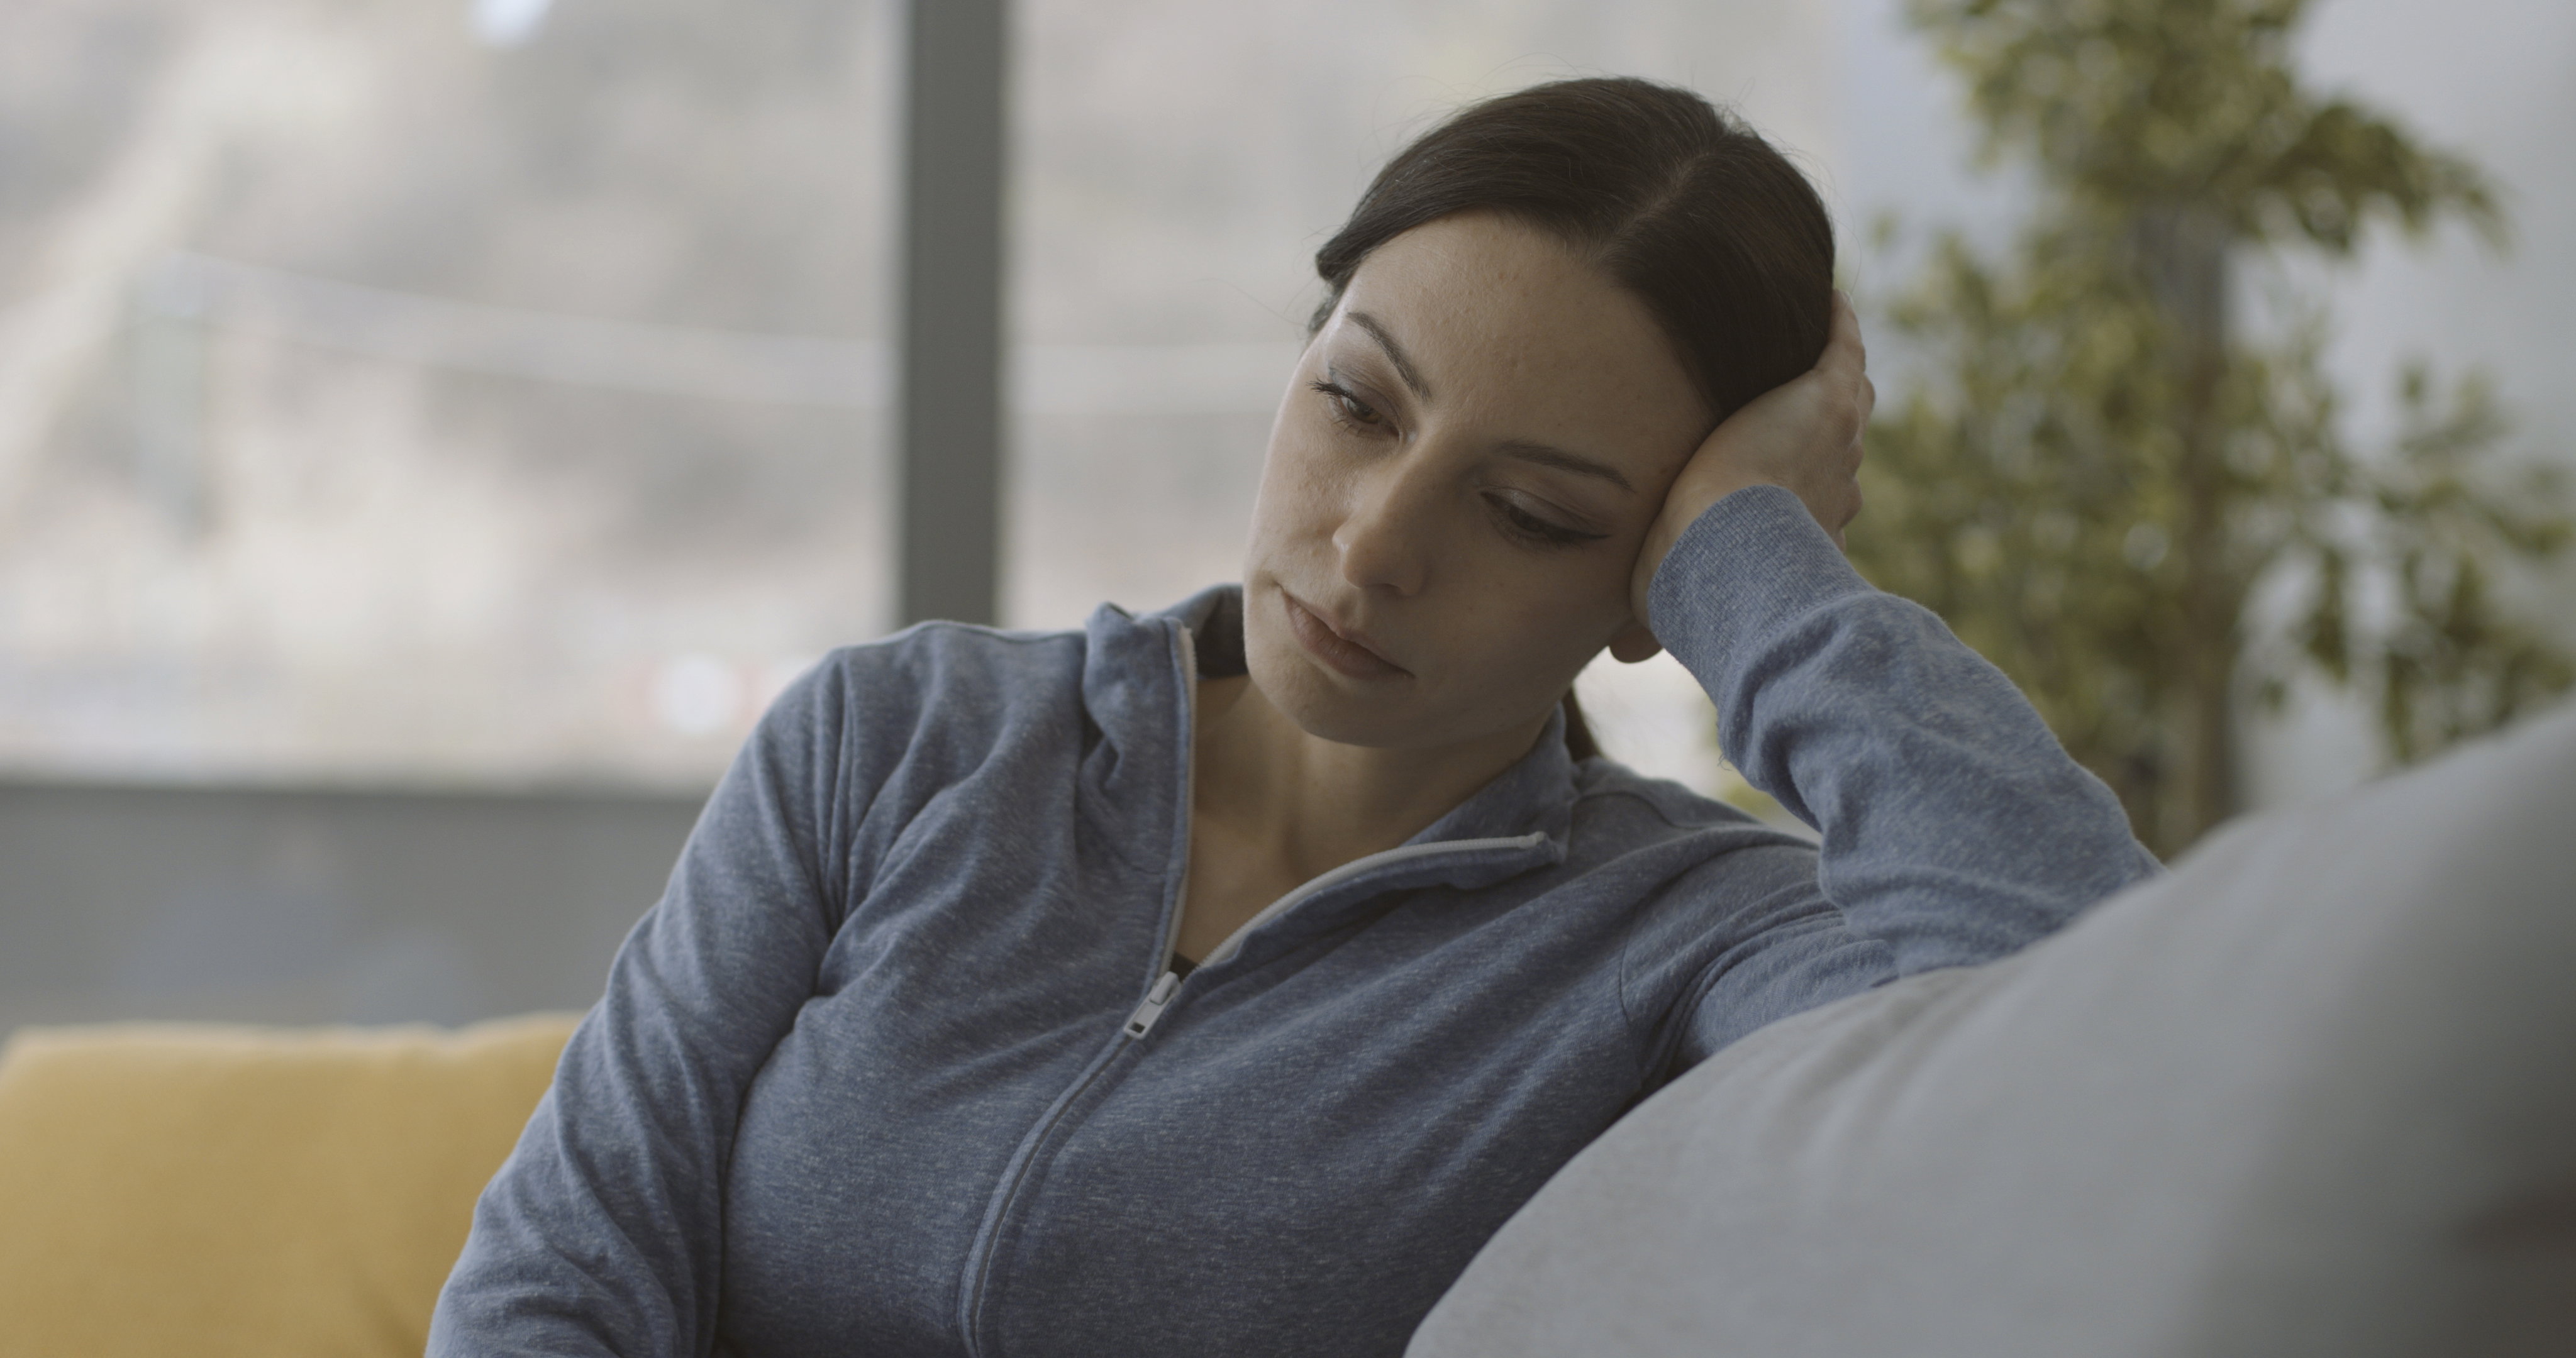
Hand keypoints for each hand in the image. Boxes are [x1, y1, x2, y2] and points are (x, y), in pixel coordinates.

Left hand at [1626, 289, 1873, 630]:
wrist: (1728, 549)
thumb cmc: (1698, 585)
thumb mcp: (1668, 602)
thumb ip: (1646, 623)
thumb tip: (1620, 656)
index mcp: (1803, 527)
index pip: (1809, 496)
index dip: (1792, 481)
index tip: (1764, 467)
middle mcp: (1834, 481)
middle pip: (1834, 443)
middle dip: (1815, 426)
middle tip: (1783, 399)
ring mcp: (1837, 435)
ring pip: (1844, 394)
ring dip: (1826, 371)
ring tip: (1799, 339)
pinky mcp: (1827, 393)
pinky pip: (1841, 342)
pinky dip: (1833, 320)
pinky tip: (1819, 296)